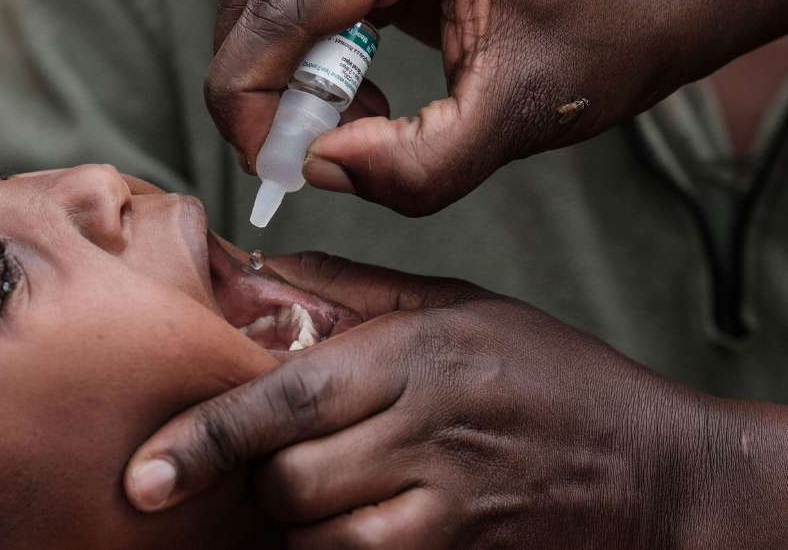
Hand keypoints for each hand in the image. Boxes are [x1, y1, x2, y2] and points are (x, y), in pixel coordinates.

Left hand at [124, 252, 745, 547]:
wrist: (653, 469)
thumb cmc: (545, 374)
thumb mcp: (454, 304)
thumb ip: (348, 291)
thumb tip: (252, 272)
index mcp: (411, 356)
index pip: (281, 400)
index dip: (204, 438)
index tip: (143, 475)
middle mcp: (425, 433)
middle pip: (288, 481)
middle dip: (260, 481)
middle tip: (271, 462)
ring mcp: (448, 509)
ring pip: (319, 538)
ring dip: (299, 523)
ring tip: (324, 491)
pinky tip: (358, 523)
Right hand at [205, 0, 787, 214]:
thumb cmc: (614, 34)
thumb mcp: (522, 118)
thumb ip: (417, 164)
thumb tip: (318, 168)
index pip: (283, 3)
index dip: (250, 96)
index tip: (272, 167)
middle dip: (251, 76)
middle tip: (293, 148)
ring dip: (277, 60)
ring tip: (346, 117)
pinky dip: (304, 45)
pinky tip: (361, 88)